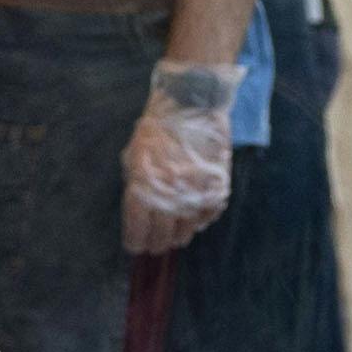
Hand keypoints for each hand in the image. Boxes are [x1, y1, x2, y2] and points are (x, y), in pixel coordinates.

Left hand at [122, 61, 238, 255]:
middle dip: (157, 243)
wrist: (192, 104)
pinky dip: (201, 219)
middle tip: (156, 245)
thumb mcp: (134, 158)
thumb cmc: (157, 130)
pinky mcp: (217, 186)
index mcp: (142, 187)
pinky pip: (209, 215)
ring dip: (180, 234)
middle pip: (162, 237)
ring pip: (187, 231)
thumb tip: (139, 217)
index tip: (136, 246)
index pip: (137, 232)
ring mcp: (195, 192)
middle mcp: (169, 194)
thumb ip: (135, 188)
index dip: (136, 243)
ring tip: (176, 233)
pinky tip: (194, 215)